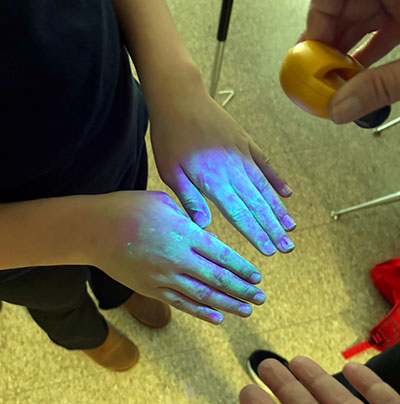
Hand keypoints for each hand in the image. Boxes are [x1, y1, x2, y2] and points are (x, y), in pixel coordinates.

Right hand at [89, 190, 265, 323]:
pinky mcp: (151, 289)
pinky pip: (180, 303)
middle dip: (242, 290)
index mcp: (184, 235)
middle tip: (260, 298)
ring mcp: (163, 277)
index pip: (221, 255)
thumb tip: (206, 234)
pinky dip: (200, 311)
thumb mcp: (163, 203)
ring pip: (202, 295)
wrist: (93, 230)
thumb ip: (189, 220)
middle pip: (217, 279)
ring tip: (246, 311)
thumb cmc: (128, 208)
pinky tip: (216, 318)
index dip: (241, 268)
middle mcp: (177, 259)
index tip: (257, 277)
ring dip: (227, 305)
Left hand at [149, 86, 295, 255]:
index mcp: (214, 180)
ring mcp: (242, 154)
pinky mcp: (244, 141)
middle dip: (274, 228)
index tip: (269, 250)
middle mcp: (233, 169)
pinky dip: (276, 179)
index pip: (240, 214)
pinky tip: (287, 193)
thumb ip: (189, 199)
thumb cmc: (169, 135)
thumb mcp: (171, 171)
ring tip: (291, 226)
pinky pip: (265, 163)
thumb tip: (203, 226)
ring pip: (265, 187)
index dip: (256, 233)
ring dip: (279, 209)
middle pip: (258, 204)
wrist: (178, 96)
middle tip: (288, 246)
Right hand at [302, 0, 399, 122]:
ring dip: (345, 53)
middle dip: (327, 47)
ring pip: (358, 19)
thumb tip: (342, 108)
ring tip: (338, 82)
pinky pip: (379, 25)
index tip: (306, 59)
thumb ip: (380, 85)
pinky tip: (359, 73)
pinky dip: (367, 50)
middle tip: (319, 78)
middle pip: (340, 9)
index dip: (313, 27)